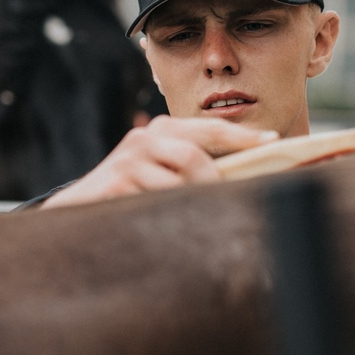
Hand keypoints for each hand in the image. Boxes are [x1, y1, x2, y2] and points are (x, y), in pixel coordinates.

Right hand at [41, 116, 277, 208]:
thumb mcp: (165, 175)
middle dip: (215, 184)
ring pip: (179, 183)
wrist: (80, 210)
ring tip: (196, 221)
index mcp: (163, 132)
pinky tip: (168, 225)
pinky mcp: (115, 184)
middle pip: (195, 157)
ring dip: (194, 204)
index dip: (243, 136)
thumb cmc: (134, 195)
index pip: (210, 130)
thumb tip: (249, 180)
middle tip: (231, 204)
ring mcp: (128, 160)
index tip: (274, 141)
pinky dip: (171, 216)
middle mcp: (145, 139)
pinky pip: (158, 202)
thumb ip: (198, 172)